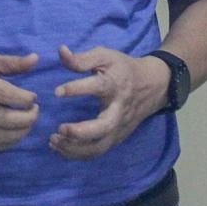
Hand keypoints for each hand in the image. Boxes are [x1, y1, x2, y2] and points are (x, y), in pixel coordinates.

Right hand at [0, 52, 39, 150]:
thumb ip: (11, 62)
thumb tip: (35, 59)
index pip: (10, 96)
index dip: (28, 99)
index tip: (33, 97)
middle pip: (8, 120)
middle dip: (29, 118)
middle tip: (35, 112)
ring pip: (3, 137)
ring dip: (22, 132)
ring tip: (28, 122)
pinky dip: (9, 142)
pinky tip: (15, 133)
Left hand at [48, 45, 165, 159]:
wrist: (152, 86)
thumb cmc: (123, 69)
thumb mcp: (106, 56)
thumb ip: (82, 58)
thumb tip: (61, 51)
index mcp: (115, 85)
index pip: (97, 87)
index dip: (77, 89)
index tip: (57, 92)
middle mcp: (118, 109)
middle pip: (103, 127)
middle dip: (81, 132)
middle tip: (60, 129)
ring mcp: (119, 127)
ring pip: (100, 146)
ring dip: (76, 148)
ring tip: (54, 140)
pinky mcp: (117, 138)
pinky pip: (98, 151)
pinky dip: (79, 154)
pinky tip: (61, 148)